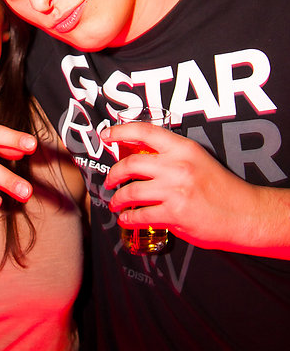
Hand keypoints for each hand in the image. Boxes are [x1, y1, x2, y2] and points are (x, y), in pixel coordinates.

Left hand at [101, 122, 261, 251]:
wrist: (244, 213)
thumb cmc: (222, 188)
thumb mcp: (199, 160)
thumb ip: (173, 156)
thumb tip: (142, 157)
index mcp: (183, 149)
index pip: (144, 132)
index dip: (120, 131)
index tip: (107, 135)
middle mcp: (177, 166)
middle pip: (129, 164)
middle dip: (113, 174)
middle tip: (110, 180)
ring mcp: (174, 190)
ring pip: (131, 192)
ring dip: (118, 199)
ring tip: (116, 203)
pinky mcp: (174, 213)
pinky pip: (140, 216)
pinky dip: (128, 219)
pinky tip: (127, 219)